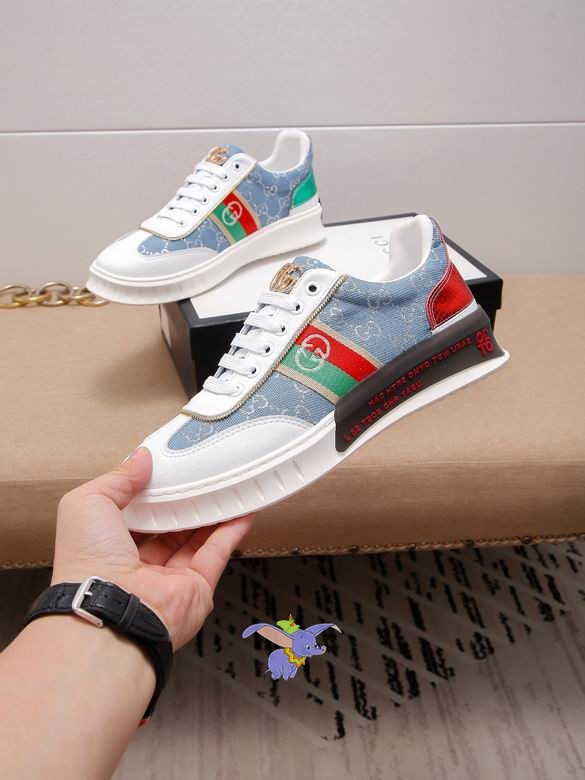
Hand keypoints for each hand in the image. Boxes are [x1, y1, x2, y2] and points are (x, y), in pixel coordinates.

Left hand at [52, 447, 252, 648]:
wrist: (111, 613)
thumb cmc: (88, 564)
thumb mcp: (88, 503)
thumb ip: (117, 478)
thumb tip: (140, 458)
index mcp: (107, 544)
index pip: (134, 511)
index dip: (150, 489)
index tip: (168, 468)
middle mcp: (137, 563)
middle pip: (168, 525)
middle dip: (184, 500)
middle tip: (200, 474)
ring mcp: (169, 577)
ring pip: (196, 537)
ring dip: (212, 512)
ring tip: (227, 484)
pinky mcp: (197, 587)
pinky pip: (217, 553)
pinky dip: (232, 531)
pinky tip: (242, 509)